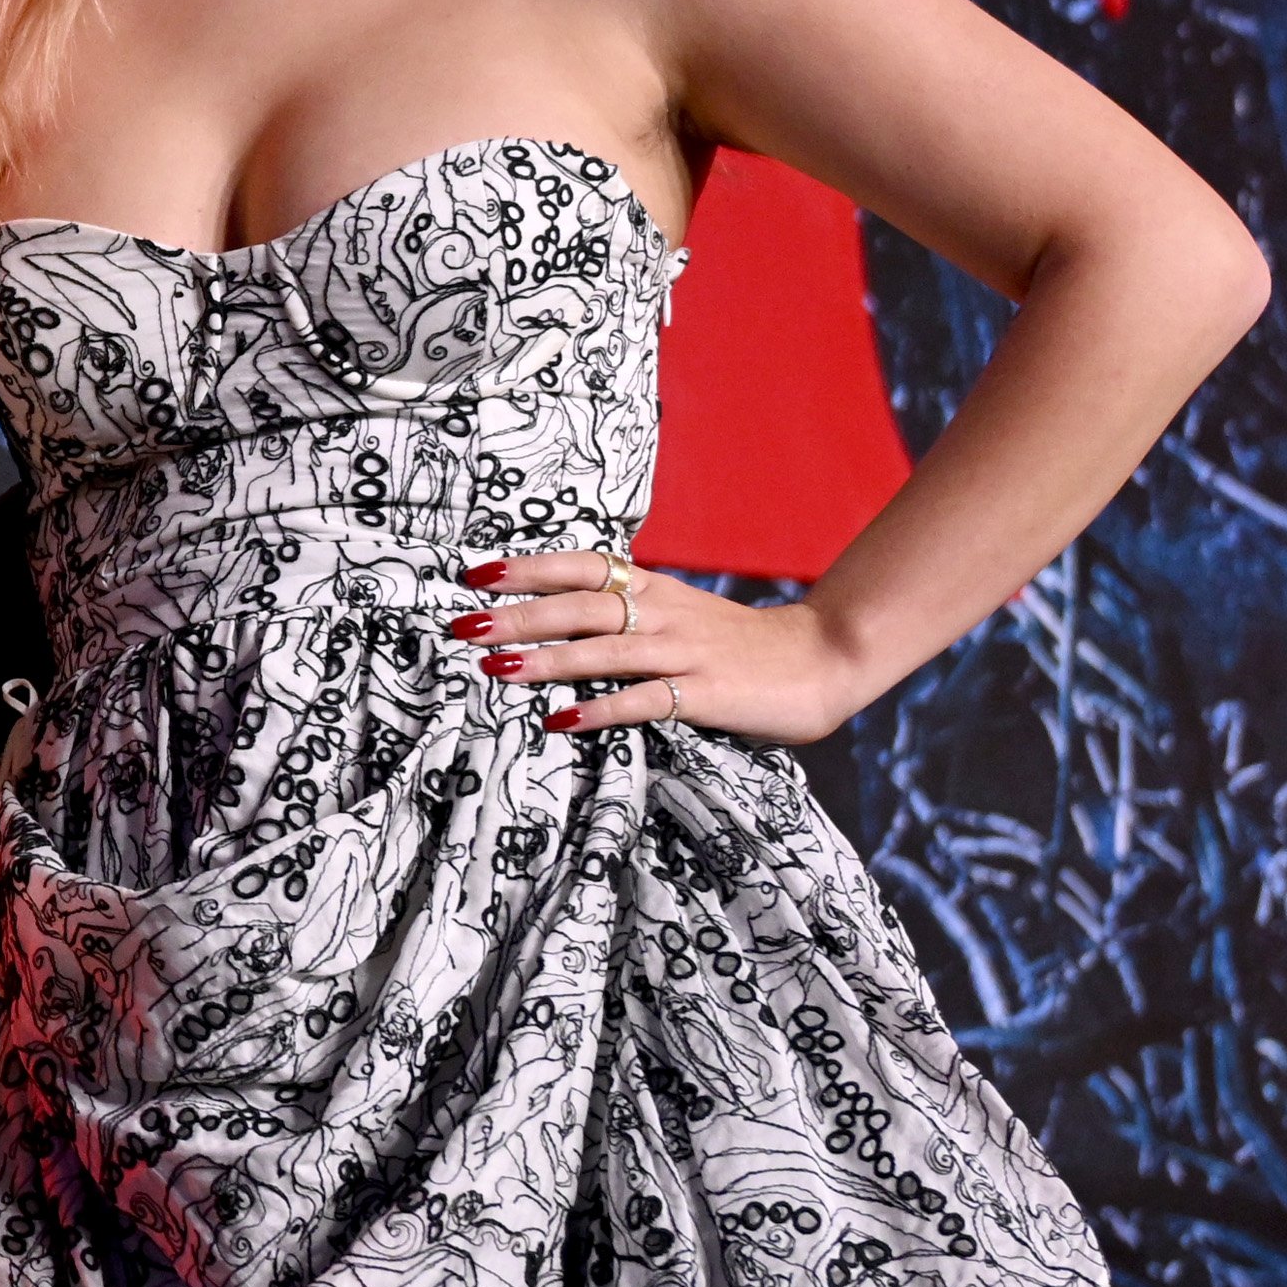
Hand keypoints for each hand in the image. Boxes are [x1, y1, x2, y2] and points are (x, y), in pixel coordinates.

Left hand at [454, 551, 886, 745]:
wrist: (823, 658)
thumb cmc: (742, 647)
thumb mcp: (682, 617)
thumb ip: (631, 618)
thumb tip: (561, 627)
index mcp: (656, 590)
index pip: (584, 566)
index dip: (529, 568)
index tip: (476, 574)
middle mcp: (664, 614)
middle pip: (581, 605)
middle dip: (518, 614)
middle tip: (463, 623)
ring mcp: (685, 653)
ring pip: (605, 649)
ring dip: (547, 657)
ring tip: (496, 666)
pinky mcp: (705, 694)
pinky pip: (644, 700)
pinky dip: (599, 709)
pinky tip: (560, 720)